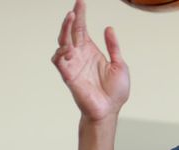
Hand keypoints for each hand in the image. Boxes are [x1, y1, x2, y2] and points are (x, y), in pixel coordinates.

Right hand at [51, 0, 129, 121]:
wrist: (110, 110)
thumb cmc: (115, 92)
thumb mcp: (119, 64)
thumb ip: (113, 47)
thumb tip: (109, 28)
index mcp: (91, 52)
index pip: (82, 29)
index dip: (81, 15)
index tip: (80, 2)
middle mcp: (80, 56)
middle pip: (70, 32)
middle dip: (71, 19)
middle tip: (74, 10)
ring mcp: (73, 65)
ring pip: (62, 43)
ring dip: (64, 30)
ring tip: (71, 19)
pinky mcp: (68, 76)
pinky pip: (59, 61)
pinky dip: (61, 52)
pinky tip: (69, 47)